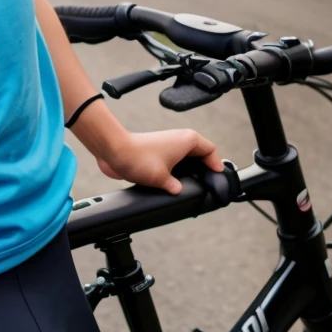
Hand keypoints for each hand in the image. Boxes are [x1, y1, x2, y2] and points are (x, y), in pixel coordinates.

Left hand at [96, 128, 222, 195]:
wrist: (115, 151)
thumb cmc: (139, 158)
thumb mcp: (163, 179)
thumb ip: (176, 187)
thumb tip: (179, 191)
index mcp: (188, 140)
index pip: (211, 151)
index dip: (216, 165)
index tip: (217, 179)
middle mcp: (180, 139)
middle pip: (201, 154)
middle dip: (204, 170)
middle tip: (205, 186)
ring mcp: (168, 145)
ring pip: (187, 158)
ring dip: (189, 171)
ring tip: (190, 188)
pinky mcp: (158, 151)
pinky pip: (174, 161)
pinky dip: (177, 171)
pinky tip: (174, 185)